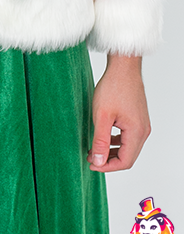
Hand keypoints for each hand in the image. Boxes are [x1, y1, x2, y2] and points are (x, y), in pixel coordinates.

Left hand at [87, 54, 150, 171]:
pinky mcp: (138, 118)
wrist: (123, 67)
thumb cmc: (114, 87)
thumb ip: (100, 140)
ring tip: (94, 148)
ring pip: (128, 147)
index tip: (91, 164)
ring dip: (111, 151)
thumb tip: (98, 161)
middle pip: (128, 156)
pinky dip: (116, 141)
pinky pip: (128, 137)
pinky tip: (103, 137)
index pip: (124, 162)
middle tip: (91, 157)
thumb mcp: (101, 116)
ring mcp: (142, 124)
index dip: (107, 167)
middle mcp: (143, 131)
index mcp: (137, 132)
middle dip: (108, 160)